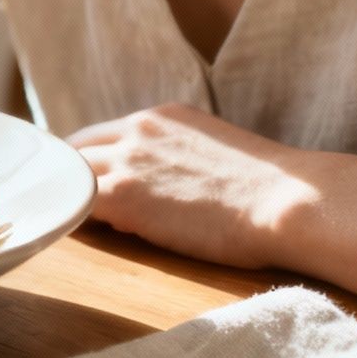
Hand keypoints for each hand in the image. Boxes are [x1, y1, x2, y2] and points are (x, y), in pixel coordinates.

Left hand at [67, 103, 323, 268]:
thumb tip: (157, 189)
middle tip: (73, 212)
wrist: (286, 201)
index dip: (90, 165)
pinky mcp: (122, 195)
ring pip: (70, 176)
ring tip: (75, 230)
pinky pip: (74, 204)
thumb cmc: (267, 191)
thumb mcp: (210, 152)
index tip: (90, 189)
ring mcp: (127, 160)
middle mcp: (137, 129)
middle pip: (76, 151)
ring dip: (70, 201)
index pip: (101, 137)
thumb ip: (174, 159)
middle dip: (72, 181)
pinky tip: (78, 240)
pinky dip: (69, 219)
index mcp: (160, 117)